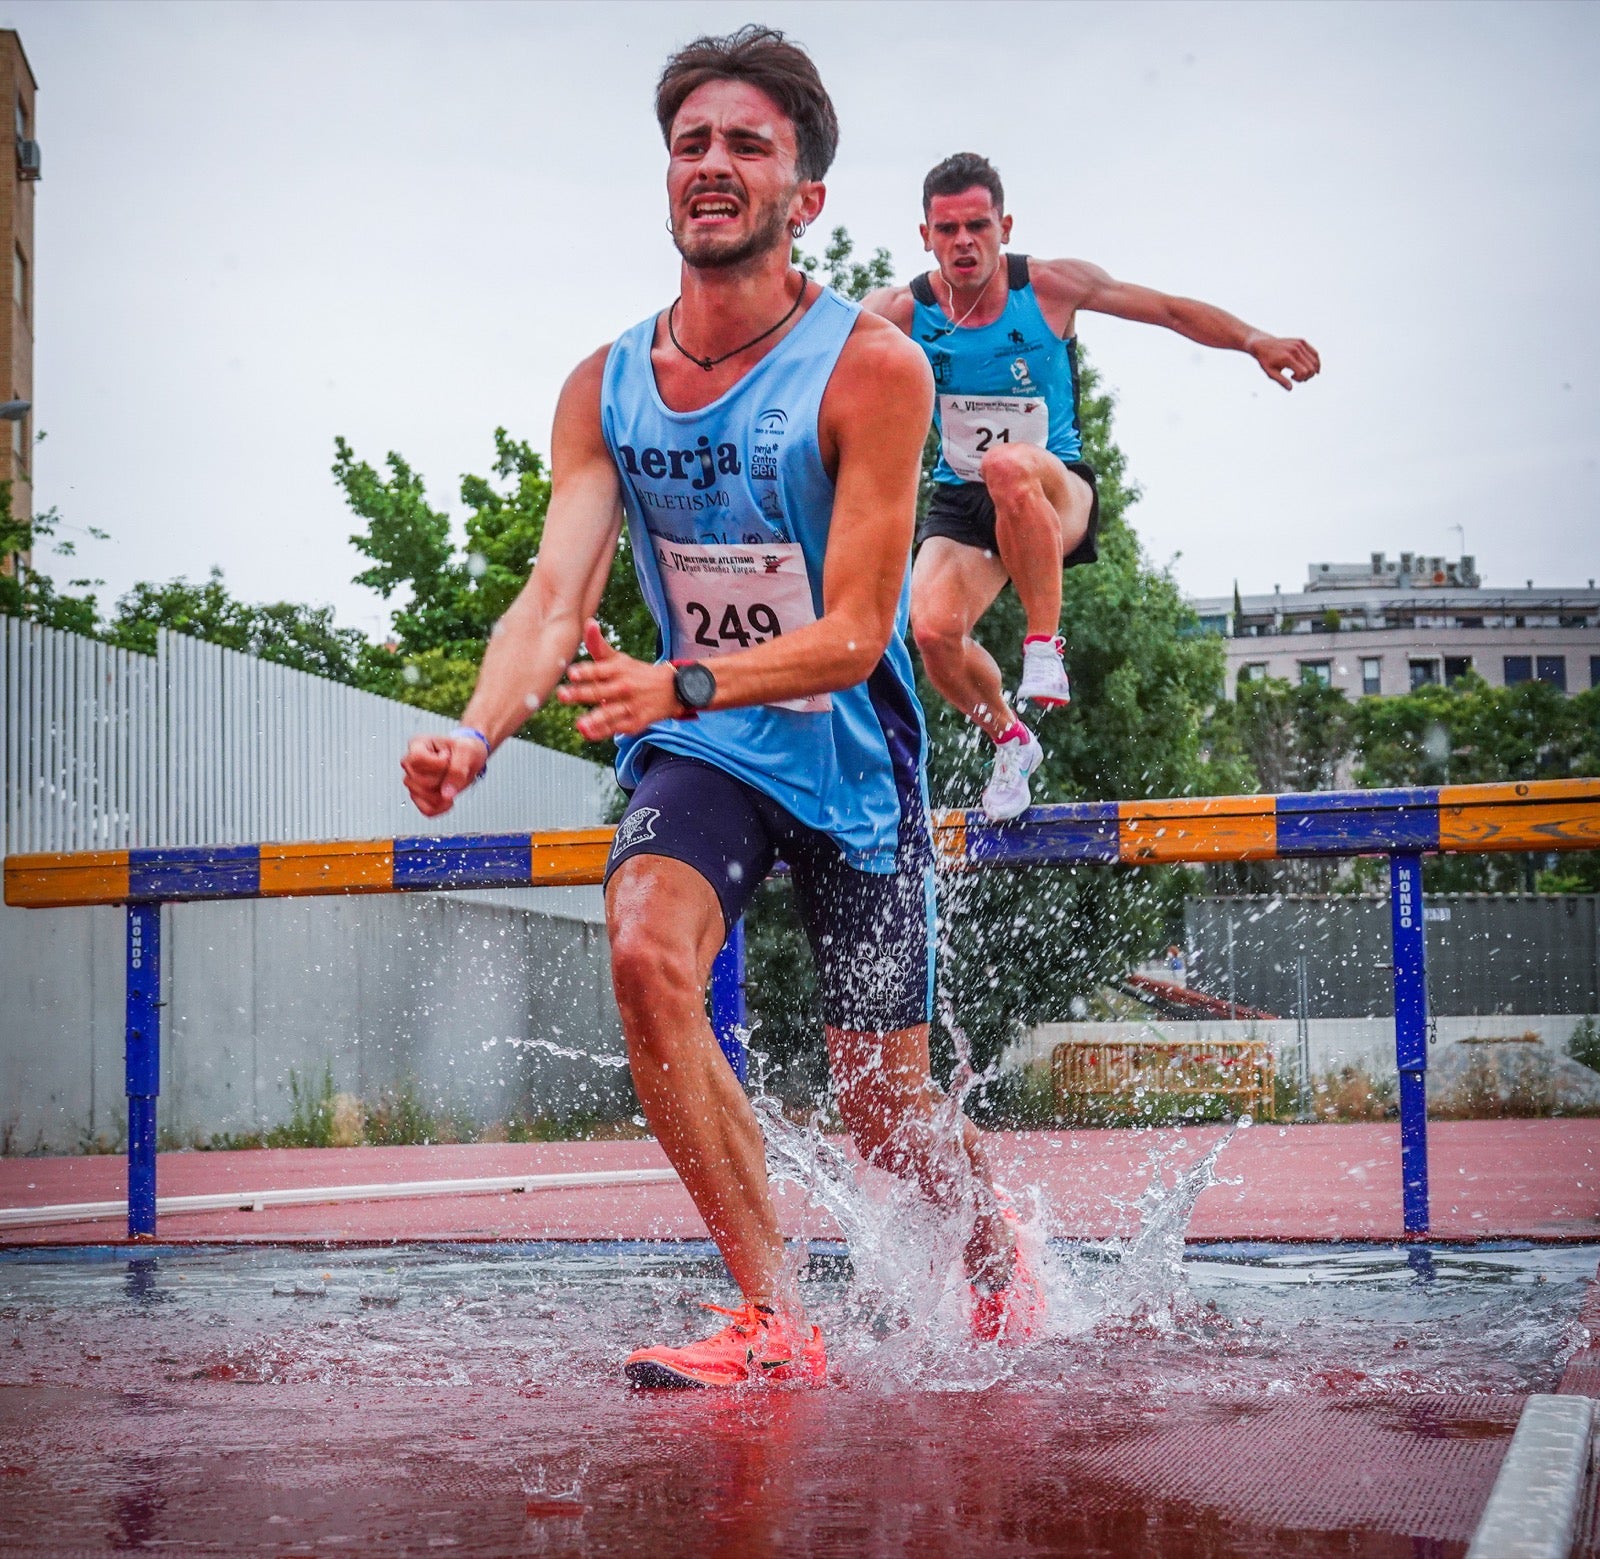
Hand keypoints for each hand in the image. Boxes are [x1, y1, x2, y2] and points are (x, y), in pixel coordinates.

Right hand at [400, 732, 487, 817]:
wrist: (469, 759)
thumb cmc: (465, 750)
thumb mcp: (466, 752)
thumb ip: (457, 770)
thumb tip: (446, 794)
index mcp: (418, 745)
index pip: (417, 759)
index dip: (436, 764)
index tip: (447, 759)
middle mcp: (411, 763)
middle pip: (418, 780)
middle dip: (441, 780)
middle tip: (451, 771)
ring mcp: (412, 780)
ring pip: (419, 796)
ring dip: (441, 794)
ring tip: (450, 783)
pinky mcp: (419, 796)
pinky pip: (426, 809)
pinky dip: (440, 808)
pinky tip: (449, 800)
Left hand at [558, 620, 684, 740]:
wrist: (672, 689)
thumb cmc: (636, 672)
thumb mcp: (619, 658)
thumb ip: (598, 645)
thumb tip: (589, 621)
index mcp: (618, 669)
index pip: (600, 669)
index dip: (586, 671)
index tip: (572, 673)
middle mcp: (623, 687)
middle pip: (600, 691)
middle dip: (581, 694)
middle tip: (563, 695)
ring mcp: (629, 706)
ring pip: (610, 713)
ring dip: (595, 719)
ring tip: (580, 723)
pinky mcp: (634, 722)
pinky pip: (616, 728)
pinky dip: (602, 732)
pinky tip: (588, 733)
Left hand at [1249, 335, 1320, 389]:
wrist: (1262, 344)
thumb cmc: (1266, 361)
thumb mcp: (1270, 373)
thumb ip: (1281, 381)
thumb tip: (1291, 389)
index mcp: (1287, 358)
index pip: (1303, 372)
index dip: (1300, 379)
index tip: (1292, 378)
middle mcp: (1295, 350)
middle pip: (1311, 368)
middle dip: (1307, 376)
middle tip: (1297, 377)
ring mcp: (1299, 344)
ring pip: (1315, 361)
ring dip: (1312, 370)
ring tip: (1302, 372)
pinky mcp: (1301, 341)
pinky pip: (1314, 353)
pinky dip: (1315, 361)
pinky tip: (1312, 368)